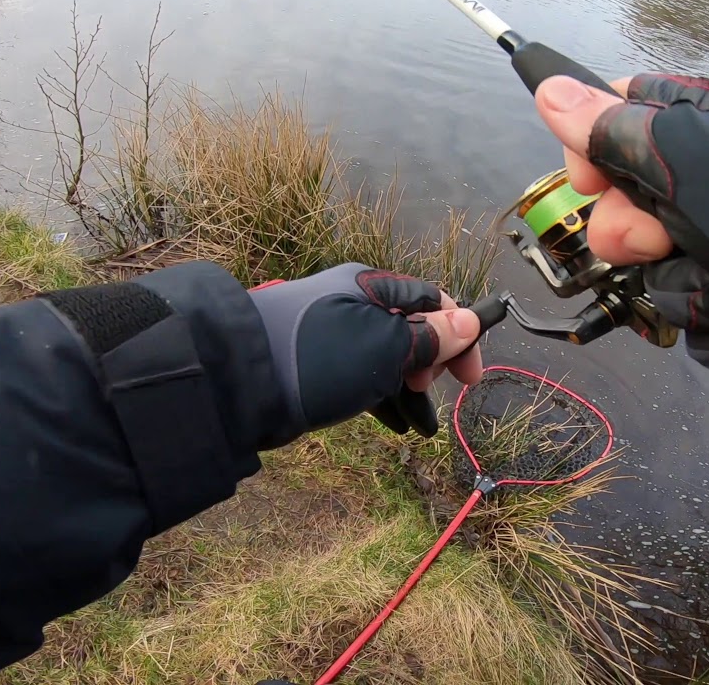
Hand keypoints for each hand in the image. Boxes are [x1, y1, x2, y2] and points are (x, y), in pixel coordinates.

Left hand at [249, 264, 482, 438]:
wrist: (239, 381)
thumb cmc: (320, 356)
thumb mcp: (384, 346)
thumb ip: (430, 336)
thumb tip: (469, 320)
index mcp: (370, 286)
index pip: (432, 300)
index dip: (459, 334)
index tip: (468, 378)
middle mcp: (352, 304)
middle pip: (410, 327)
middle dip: (430, 361)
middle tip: (426, 390)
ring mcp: (331, 335)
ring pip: (386, 356)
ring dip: (407, 385)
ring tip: (418, 420)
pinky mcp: (315, 366)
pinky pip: (361, 376)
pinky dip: (381, 396)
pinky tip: (394, 421)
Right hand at [534, 73, 708, 398]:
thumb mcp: (704, 162)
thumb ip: (621, 132)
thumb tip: (550, 89)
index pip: (620, 116)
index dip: (594, 151)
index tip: (594, 184)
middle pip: (630, 209)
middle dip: (645, 239)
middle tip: (673, 240)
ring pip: (661, 274)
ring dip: (695, 291)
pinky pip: (700, 321)